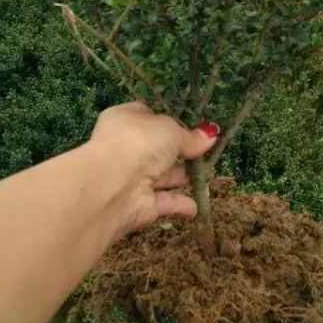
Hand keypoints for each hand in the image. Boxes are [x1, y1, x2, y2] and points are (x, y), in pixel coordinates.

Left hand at [89, 102, 217, 239]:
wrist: (113, 184)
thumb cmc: (140, 142)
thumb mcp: (171, 130)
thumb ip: (190, 136)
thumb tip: (210, 135)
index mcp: (125, 119)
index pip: (148, 115)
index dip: (170, 120)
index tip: (194, 125)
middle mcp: (126, 147)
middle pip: (157, 148)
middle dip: (180, 151)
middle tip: (206, 152)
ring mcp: (131, 177)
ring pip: (161, 176)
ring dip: (181, 177)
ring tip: (207, 176)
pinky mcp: (138, 204)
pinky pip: (163, 202)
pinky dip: (179, 204)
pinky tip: (196, 206)